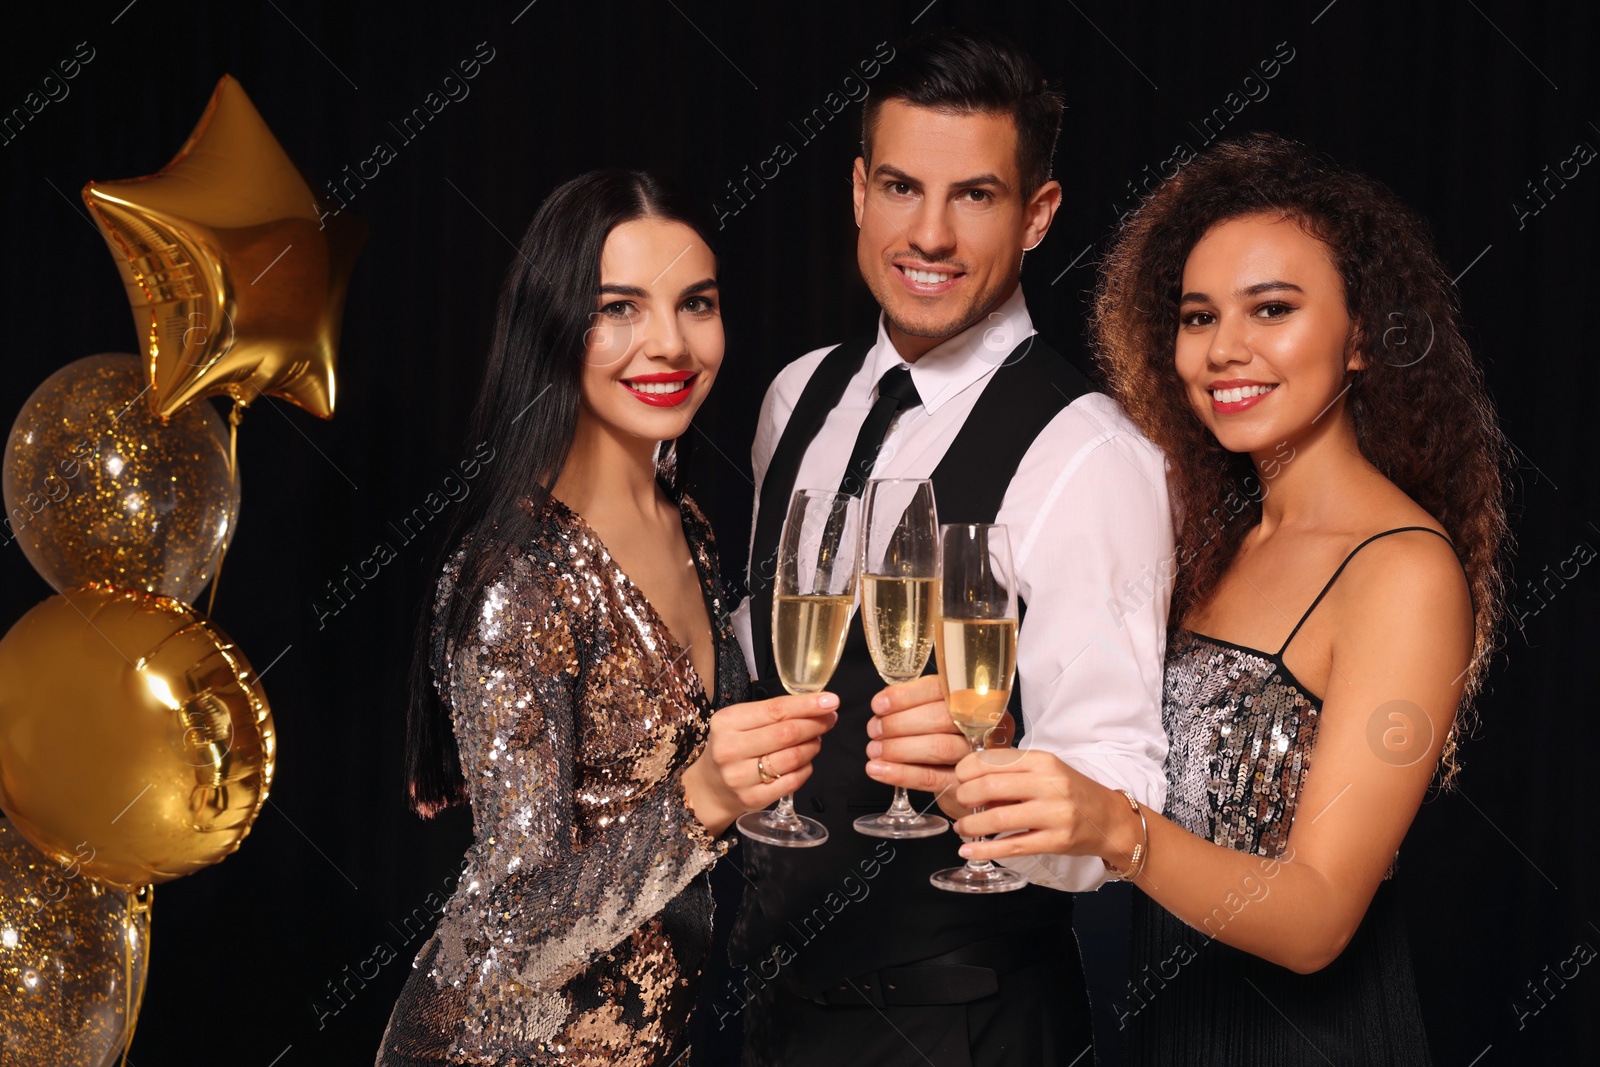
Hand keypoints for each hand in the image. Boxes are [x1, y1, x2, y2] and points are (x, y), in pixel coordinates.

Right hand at [683, 691, 837, 834]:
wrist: (712, 787)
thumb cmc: (733, 746)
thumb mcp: (741, 722)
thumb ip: (773, 713)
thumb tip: (817, 704)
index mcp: (727, 722)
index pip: (776, 710)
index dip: (807, 705)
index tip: (831, 700)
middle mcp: (730, 749)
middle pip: (786, 733)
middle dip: (815, 724)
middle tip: (830, 719)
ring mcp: (740, 777)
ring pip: (793, 757)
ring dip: (813, 746)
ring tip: (816, 740)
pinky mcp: (753, 798)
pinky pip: (792, 781)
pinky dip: (806, 768)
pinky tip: (806, 762)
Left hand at [862, 675, 1013, 819]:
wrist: (971, 784)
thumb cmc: (950, 743)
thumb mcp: (940, 716)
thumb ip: (917, 706)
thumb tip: (883, 704)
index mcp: (971, 700)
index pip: (940, 689)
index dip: (906, 696)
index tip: (879, 705)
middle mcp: (980, 725)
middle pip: (940, 718)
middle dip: (899, 723)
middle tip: (874, 730)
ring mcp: (976, 757)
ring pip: (938, 747)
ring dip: (898, 748)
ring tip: (874, 750)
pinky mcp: (964, 785)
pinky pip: (931, 778)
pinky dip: (900, 774)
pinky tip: (878, 770)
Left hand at [948, 749, 1136, 865]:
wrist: (1110, 820)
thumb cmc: (1073, 793)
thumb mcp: (1046, 771)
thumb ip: (1013, 773)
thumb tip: (970, 782)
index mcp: (1042, 761)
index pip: (993, 759)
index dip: (966, 770)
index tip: (958, 779)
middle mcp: (1048, 783)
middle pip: (990, 786)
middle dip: (964, 796)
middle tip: (959, 803)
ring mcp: (1054, 813)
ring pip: (998, 818)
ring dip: (971, 825)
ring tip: (962, 827)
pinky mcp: (1056, 841)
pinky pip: (1012, 846)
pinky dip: (984, 850)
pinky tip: (968, 851)